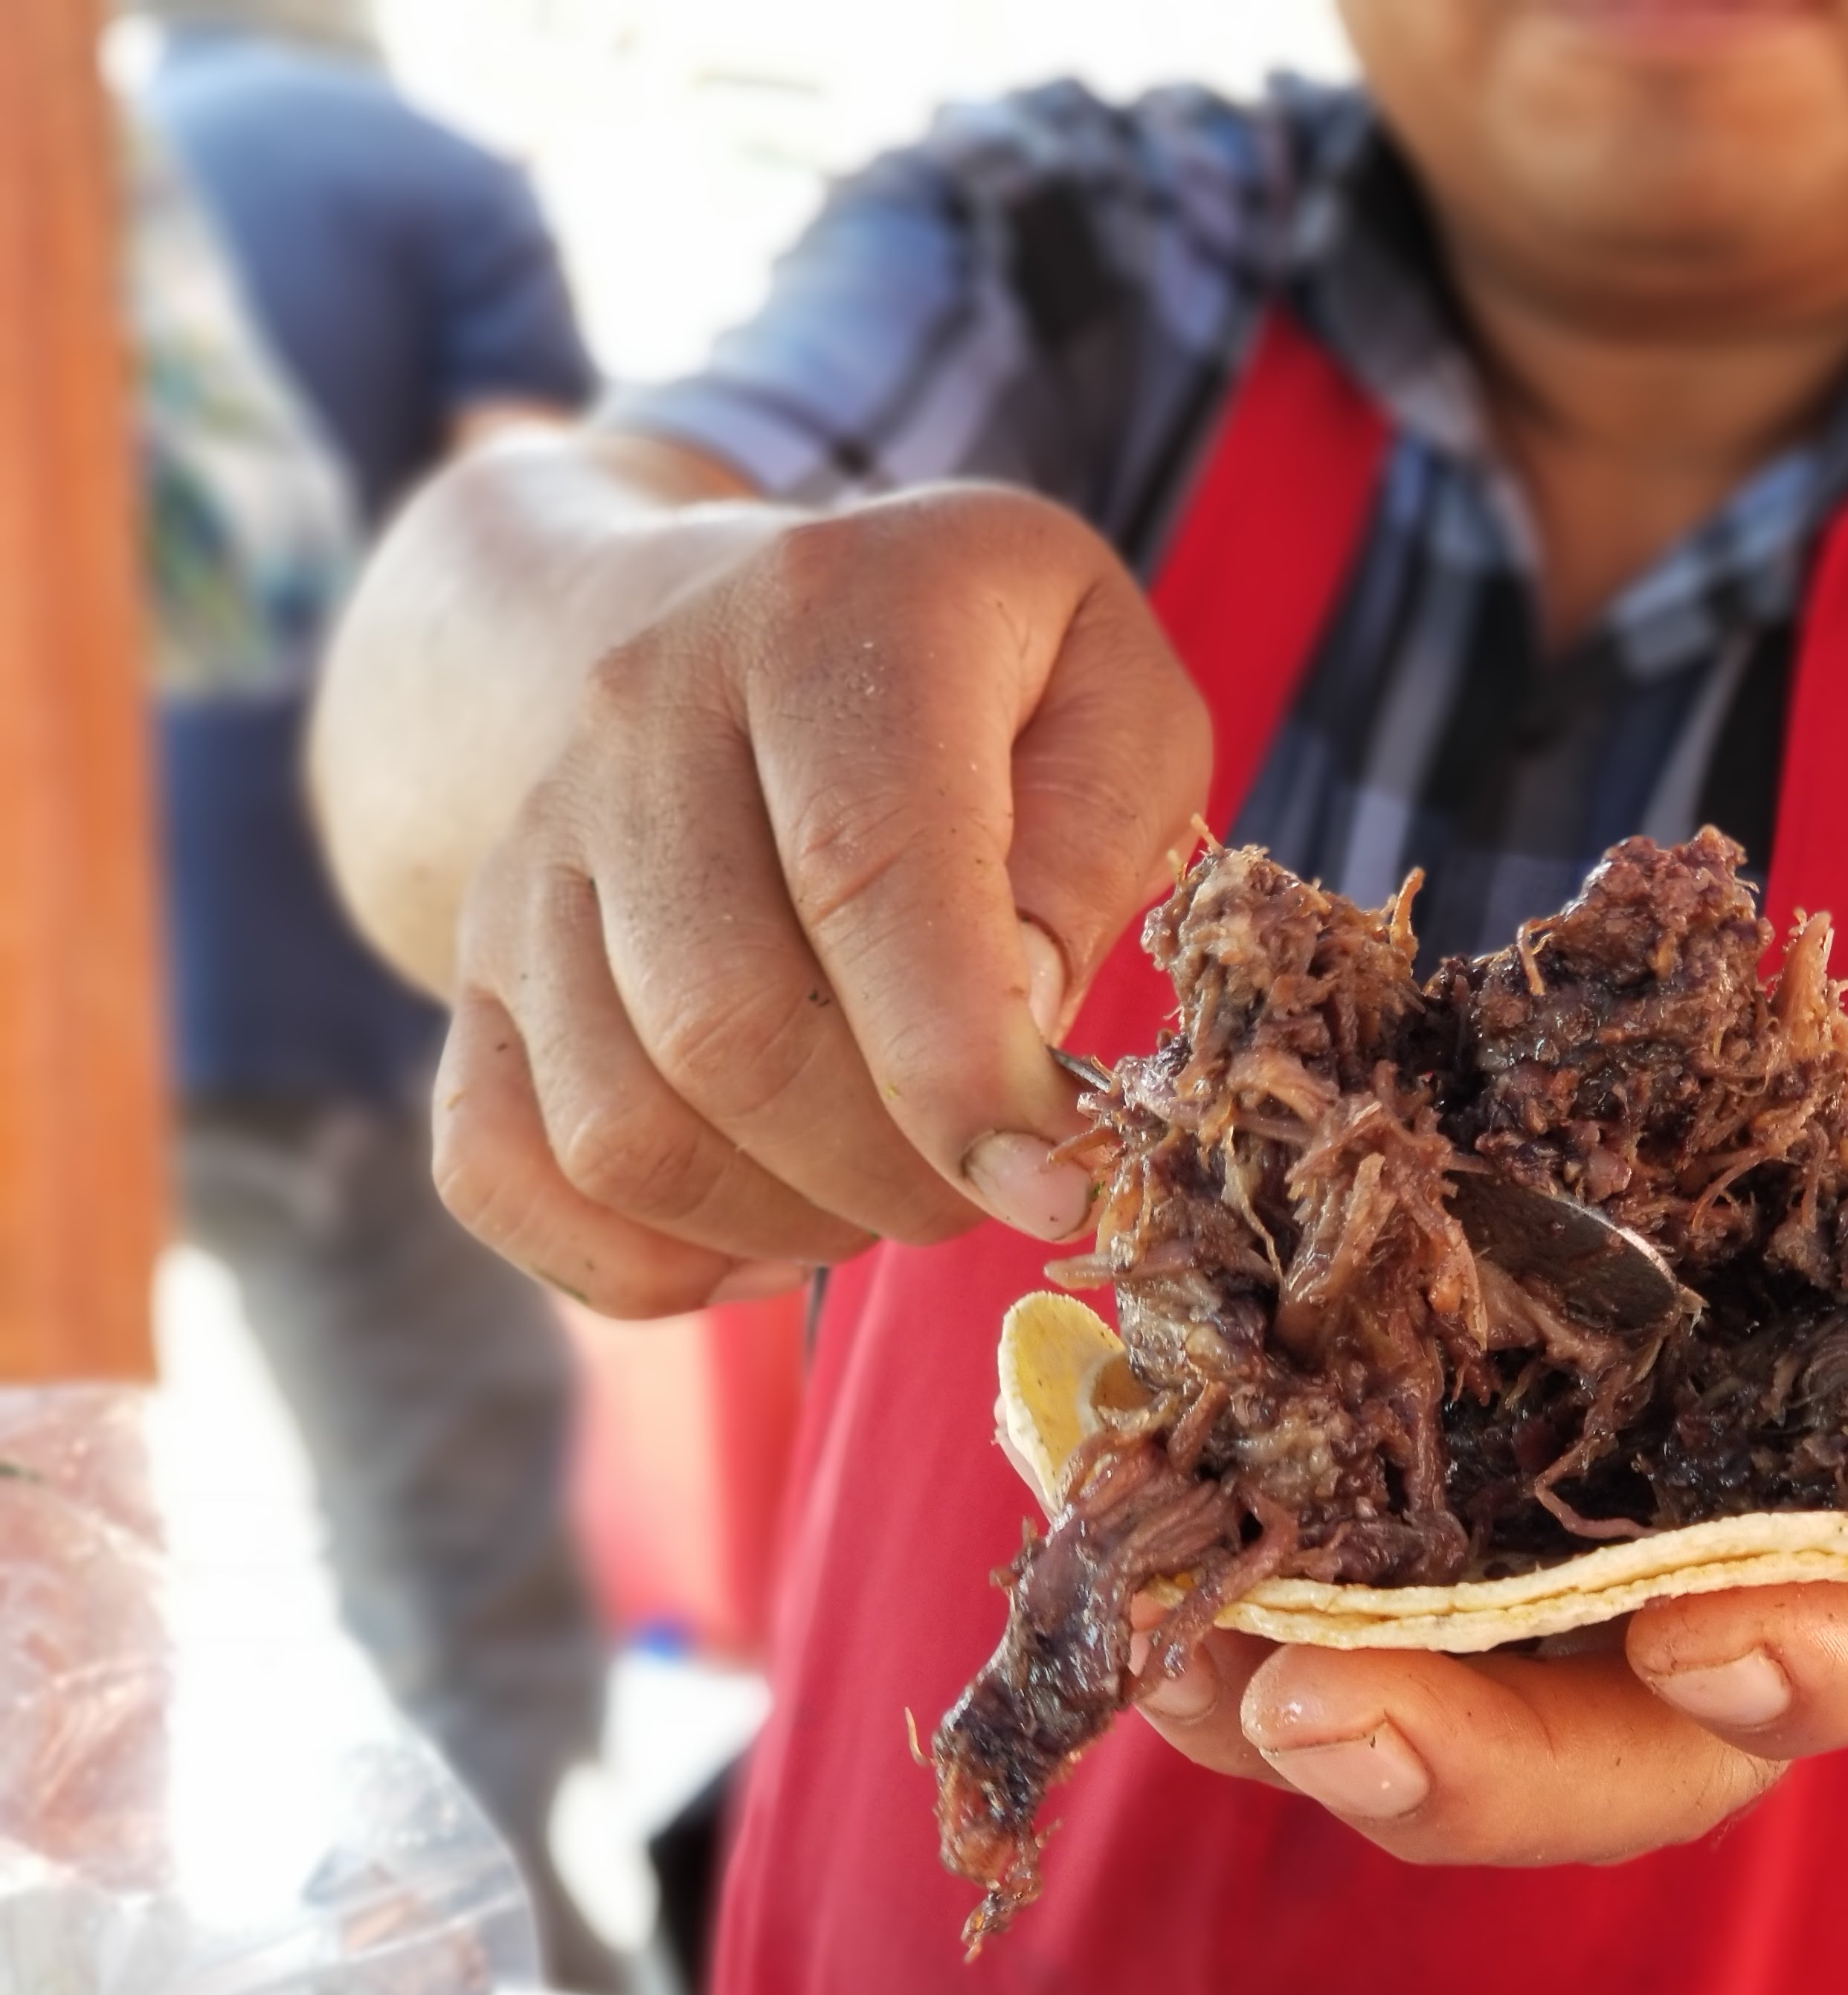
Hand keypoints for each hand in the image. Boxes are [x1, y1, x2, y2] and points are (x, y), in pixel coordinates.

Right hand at [433, 486, 1208, 1314]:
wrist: (734, 620)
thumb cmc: (981, 680)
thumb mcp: (1112, 693)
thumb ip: (1096, 841)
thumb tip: (1019, 1024)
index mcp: (827, 616)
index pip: (864, 873)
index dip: (956, 1068)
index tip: (1052, 1181)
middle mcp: (640, 712)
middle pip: (726, 1025)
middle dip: (889, 1166)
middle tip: (991, 1181)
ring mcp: (531, 844)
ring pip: (617, 1122)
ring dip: (783, 1216)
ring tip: (895, 1189)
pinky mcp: (470, 960)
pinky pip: (496, 1167)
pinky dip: (640, 1260)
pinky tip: (764, 1234)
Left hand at [1134, 986, 1847, 1863]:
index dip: (1802, 1661)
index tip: (1706, 1649)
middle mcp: (1734, 1616)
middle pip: (1619, 1752)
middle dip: (1474, 1755)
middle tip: (1319, 1715)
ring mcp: (1586, 1587)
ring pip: (1450, 1703)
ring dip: (1296, 1700)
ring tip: (1159, 1651)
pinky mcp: (1467, 1516)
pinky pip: (1352, 1588)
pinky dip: (1243, 1575)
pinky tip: (1130, 1523)